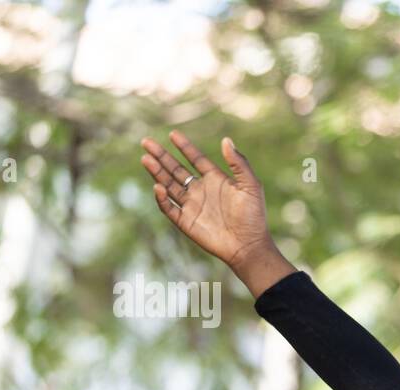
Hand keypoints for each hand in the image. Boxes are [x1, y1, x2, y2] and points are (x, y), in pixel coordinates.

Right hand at [141, 130, 276, 271]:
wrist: (249, 245)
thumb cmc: (253, 216)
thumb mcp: (251, 186)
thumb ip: (239, 164)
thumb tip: (226, 140)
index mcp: (215, 180)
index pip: (196, 159)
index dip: (184, 147)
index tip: (173, 134)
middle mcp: (201, 190)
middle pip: (176, 169)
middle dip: (162, 156)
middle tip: (147, 142)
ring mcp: (192, 206)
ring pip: (169, 185)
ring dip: (157, 172)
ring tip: (146, 158)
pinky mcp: (186, 222)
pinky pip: (169, 208)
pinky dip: (162, 198)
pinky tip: (158, 186)